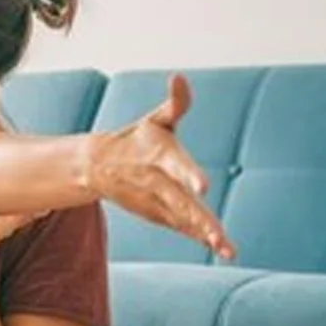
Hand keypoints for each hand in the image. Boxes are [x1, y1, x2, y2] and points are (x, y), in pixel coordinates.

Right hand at [83, 74, 236, 260]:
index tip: (204, 187)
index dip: (189, 175)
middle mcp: (157, 182)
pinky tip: (222, 249)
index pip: (175, 165)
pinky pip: (182, 228)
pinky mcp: (158, 215)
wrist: (99, 166)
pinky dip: (199, 238)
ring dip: (203, 234)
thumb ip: (176, 102)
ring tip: (226, 248)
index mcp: (158, 156)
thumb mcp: (156, 119)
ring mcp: (156, 203)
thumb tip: (179, 77)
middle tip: (218, 234)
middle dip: (199, 219)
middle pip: (180, 202)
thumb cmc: (137, 139)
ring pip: (183, 220)